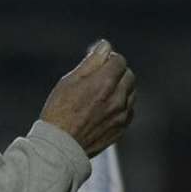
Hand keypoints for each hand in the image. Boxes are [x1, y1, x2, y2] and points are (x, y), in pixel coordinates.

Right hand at [40, 39, 135, 156]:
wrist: (60, 145)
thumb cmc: (60, 111)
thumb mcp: (70, 81)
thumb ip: (92, 62)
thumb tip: (105, 46)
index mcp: (105, 83)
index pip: (119, 61)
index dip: (109, 59)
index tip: (100, 63)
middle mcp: (118, 98)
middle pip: (129, 75)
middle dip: (117, 72)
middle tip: (101, 77)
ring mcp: (122, 115)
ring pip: (131, 93)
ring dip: (121, 88)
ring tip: (102, 94)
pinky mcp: (121, 128)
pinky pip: (129, 110)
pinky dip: (122, 105)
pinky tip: (106, 108)